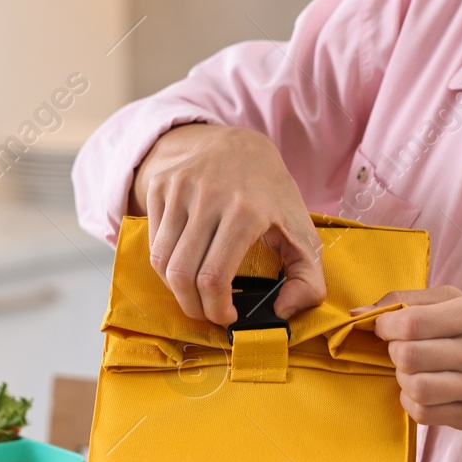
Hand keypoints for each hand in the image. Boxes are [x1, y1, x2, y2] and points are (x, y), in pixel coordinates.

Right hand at [129, 123, 325, 325]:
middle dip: (193, 307)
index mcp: (247, 212)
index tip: (227, 317)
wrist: (241, 144)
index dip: (216, 309)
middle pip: (182, 275)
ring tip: (195, 294)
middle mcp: (209, 197)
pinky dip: (165, 264)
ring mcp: (181, 188)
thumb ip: (309, 280)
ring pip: (161, 261)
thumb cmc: (272, 195)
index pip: (214, 278)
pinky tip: (186, 265)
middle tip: (207, 313)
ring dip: (176, 289)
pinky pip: (152, 241)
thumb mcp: (304, 231)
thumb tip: (283, 313)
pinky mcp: (161, 185)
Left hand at [364, 286, 461, 446]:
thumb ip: (408, 300)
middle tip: (403, 350)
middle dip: (394, 353)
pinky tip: (423, 392)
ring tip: (413, 372)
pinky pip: (423, 413)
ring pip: (415, 387)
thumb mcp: (458, 302)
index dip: (386, 326)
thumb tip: (358, 312)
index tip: (386, 328)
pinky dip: (412, 402)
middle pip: (408, 356)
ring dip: (403, 380)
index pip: (413, 322)